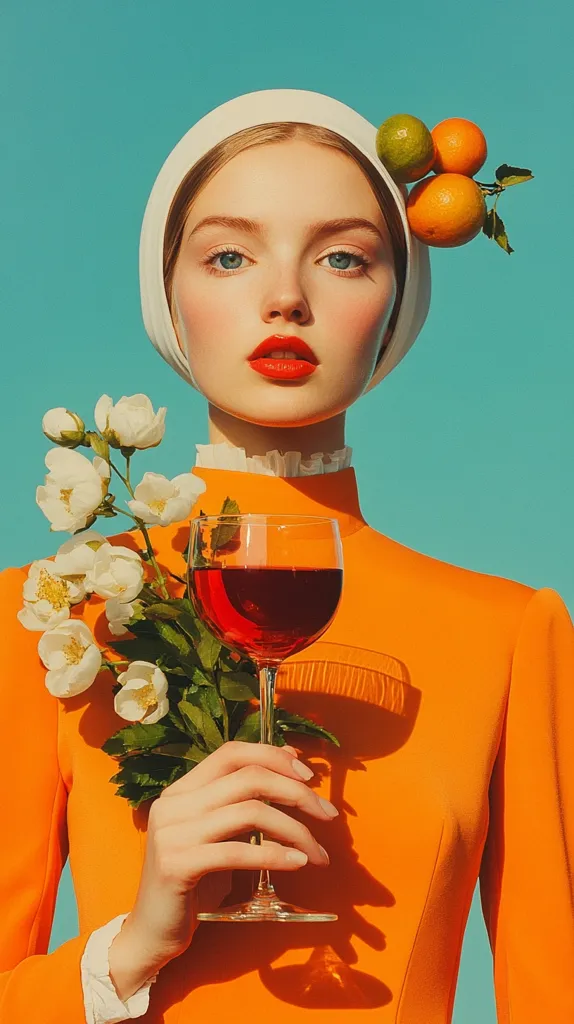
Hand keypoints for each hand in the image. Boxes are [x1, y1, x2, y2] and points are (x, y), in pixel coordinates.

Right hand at [109, 741, 336, 996]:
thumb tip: (291, 760)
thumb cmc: (194, 882)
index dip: (274, 756)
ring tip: (318, 852)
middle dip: (296, 792)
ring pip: (249, 812)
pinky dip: (275, 855)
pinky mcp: (176, 866)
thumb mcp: (223, 835)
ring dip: (295, 830)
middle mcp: (174, 803)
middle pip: (247, 778)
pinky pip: (238, 852)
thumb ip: (248, 801)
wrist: (152, 933)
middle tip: (328, 814)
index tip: (309, 776)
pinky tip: (298, 863)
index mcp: (182, 789)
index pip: (232, 752)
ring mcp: (172, 833)